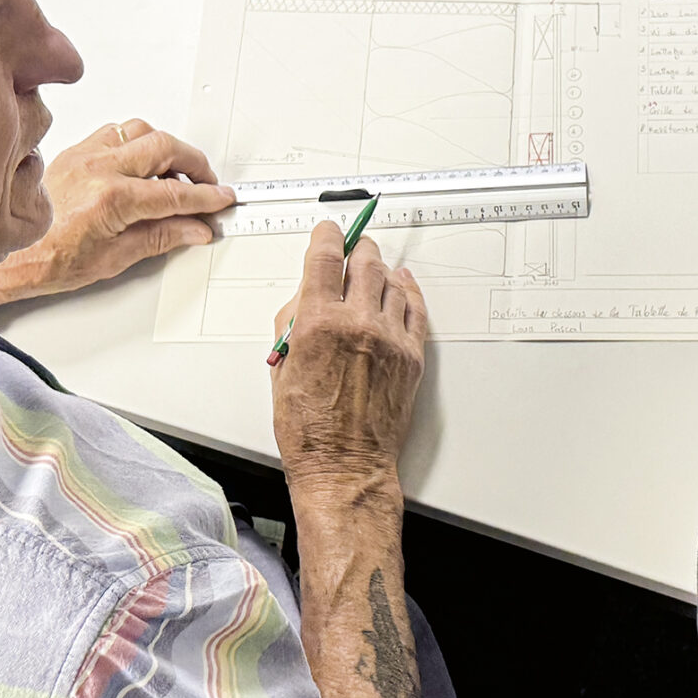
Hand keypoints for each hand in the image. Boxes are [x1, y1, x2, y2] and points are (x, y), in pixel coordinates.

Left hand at [0, 121, 232, 310]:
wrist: (4, 257)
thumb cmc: (46, 261)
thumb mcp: (114, 259)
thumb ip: (161, 237)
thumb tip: (193, 229)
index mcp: (112, 199)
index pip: (176, 193)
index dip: (206, 197)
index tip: (221, 199)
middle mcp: (98, 169)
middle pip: (165, 148)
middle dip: (195, 164)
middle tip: (207, 183)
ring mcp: (84, 155)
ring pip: (140, 131)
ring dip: (165, 147)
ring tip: (176, 171)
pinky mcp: (72, 152)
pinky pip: (113, 132)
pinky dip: (134, 141)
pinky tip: (139, 160)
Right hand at [270, 223, 425, 500]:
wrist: (345, 465)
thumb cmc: (309, 429)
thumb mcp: (282, 367)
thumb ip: (294, 323)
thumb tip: (308, 295)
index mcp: (318, 324)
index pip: (325, 257)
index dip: (326, 236)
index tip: (328, 231)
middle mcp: (358, 324)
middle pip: (364, 261)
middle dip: (356, 249)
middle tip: (352, 248)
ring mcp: (389, 338)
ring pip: (391, 280)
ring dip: (379, 270)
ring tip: (371, 271)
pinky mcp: (411, 355)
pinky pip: (415, 307)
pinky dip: (407, 290)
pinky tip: (401, 285)